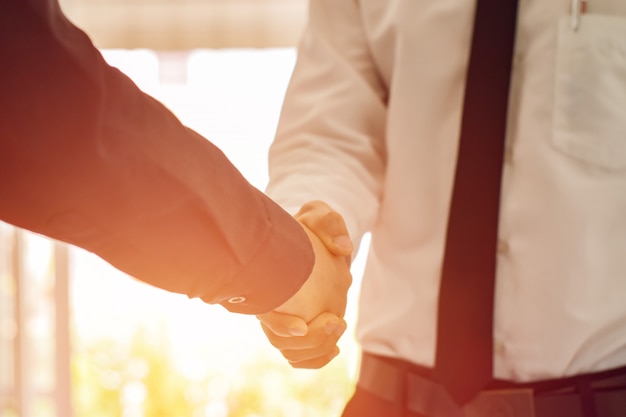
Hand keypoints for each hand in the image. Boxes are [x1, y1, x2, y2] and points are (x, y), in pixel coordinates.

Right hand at [257, 201, 352, 367]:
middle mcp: (269, 303)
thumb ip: (329, 225)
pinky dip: (314, 358)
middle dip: (308, 340)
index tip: (302, 326)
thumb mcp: (317, 215)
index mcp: (267, 281)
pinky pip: (297, 354)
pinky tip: (333, 348)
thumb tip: (343, 249)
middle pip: (279, 340)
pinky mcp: (294, 325)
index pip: (265, 313)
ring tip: (338, 326)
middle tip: (335, 321)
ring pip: (289, 351)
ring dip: (315, 350)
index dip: (280, 326)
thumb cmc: (308, 228)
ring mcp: (281, 317)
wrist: (303, 241)